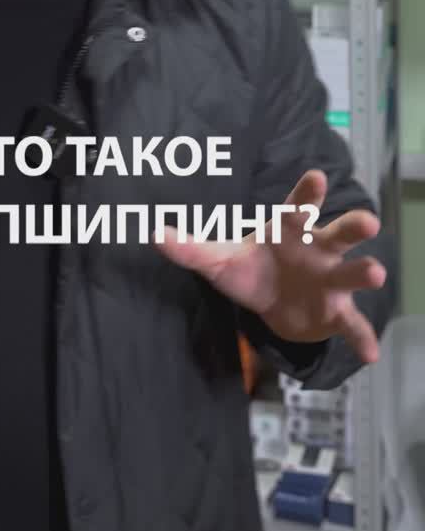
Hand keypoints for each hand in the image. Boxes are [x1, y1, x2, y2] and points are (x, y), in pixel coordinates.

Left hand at [153, 169, 385, 364]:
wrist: (269, 303)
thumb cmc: (250, 269)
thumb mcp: (218, 260)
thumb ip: (190, 248)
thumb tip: (154, 234)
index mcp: (290, 229)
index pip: (299, 206)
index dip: (308, 191)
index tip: (317, 176)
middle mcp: (318, 250)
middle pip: (339, 232)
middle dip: (353, 225)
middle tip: (368, 221)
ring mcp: (330, 281)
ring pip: (352, 273)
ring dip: (365, 272)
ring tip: (376, 273)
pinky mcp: (335, 313)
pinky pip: (351, 325)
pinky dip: (362, 338)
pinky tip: (370, 354)